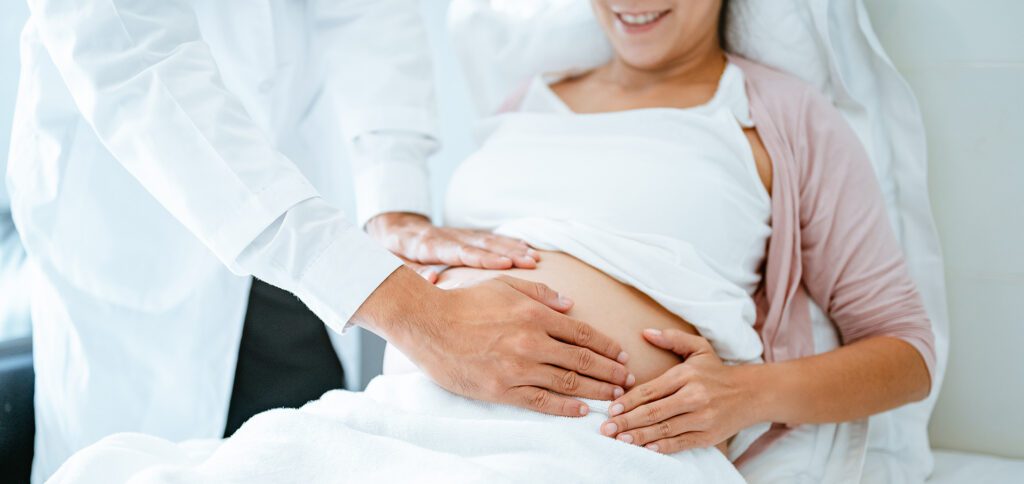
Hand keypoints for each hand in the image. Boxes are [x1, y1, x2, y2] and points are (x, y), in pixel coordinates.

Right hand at [353, 267, 634, 416]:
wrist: (428, 324)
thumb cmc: (465, 302)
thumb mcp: (505, 284)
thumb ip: (540, 292)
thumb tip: (569, 304)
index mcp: (535, 314)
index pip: (582, 333)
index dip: (606, 346)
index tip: (621, 355)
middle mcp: (532, 342)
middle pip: (583, 360)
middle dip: (610, 371)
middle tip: (628, 380)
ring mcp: (518, 368)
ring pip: (568, 383)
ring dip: (596, 391)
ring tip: (614, 396)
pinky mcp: (503, 389)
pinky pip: (542, 401)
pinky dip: (566, 407)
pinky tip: (582, 410)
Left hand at [366, 212, 538, 281]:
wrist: (395, 227)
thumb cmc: (393, 251)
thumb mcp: (392, 262)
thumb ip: (411, 272)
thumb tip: (432, 279)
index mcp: (428, 245)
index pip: (459, 251)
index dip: (482, 258)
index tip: (504, 265)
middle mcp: (448, 236)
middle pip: (480, 244)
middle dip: (507, 252)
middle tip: (530, 262)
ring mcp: (459, 234)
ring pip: (488, 239)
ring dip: (512, 248)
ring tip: (534, 257)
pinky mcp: (465, 234)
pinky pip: (490, 237)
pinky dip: (509, 241)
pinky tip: (527, 247)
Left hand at [600, 329, 758, 453]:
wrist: (751, 393)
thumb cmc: (717, 371)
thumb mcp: (698, 348)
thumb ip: (671, 339)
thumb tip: (646, 332)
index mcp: (686, 376)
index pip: (651, 390)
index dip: (629, 401)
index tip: (611, 409)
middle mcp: (694, 397)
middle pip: (654, 412)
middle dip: (627, 421)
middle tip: (606, 429)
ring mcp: (702, 418)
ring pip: (665, 429)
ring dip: (640, 436)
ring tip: (619, 440)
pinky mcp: (708, 435)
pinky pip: (681, 443)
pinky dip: (663, 447)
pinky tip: (646, 449)